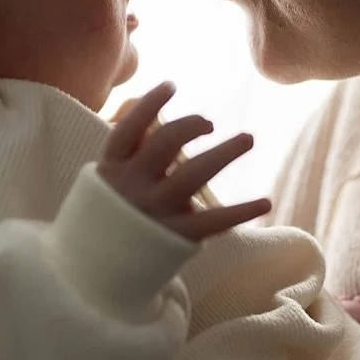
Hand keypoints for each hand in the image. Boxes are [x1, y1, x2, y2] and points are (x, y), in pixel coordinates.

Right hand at [98, 80, 271, 240]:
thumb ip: (126, 148)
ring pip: (194, 174)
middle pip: (166, 143)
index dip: (149, 103)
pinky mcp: (175, 236)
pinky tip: (266, 201)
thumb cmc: (108, 217)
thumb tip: (140, 105)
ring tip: (248, 137)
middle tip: (210, 123)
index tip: (172, 85)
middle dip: (191, 125)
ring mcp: (155, 211)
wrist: (94, 274)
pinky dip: (242, 211)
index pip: (128, 128)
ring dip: (225, 152)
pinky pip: (214, 221)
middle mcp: (133, 187)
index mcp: (111, 170)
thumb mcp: (105, 180)